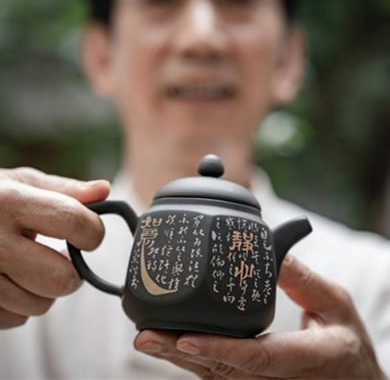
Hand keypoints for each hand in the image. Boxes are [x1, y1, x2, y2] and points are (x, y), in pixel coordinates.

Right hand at [0, 167, 109, 328]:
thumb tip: (105, 190)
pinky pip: (15, 318)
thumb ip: (64, 190)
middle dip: (72, 271)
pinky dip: (20, 303)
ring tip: (29, 265)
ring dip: (45, 288)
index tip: (89, 234)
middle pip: (61, 278)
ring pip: (40, 304)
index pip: (73, 222)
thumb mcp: (20, 183)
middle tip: (63, 257)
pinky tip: (9, 280)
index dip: (93, 231)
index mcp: (8, 202)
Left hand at [135, 255, 386, 378]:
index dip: (219, 348)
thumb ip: (304, 280)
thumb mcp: (335, 304)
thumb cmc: (344, 342)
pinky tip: (167, 344)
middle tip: (145, 336)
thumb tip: (274, 253)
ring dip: (177, 358)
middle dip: (180, 353)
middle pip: (221, 370)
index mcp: (302, 359)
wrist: (351, 379)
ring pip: (212, 376)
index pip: (256, 357)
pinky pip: (215, 374)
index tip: (186, 337)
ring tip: (146, 337)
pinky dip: (189, 360)